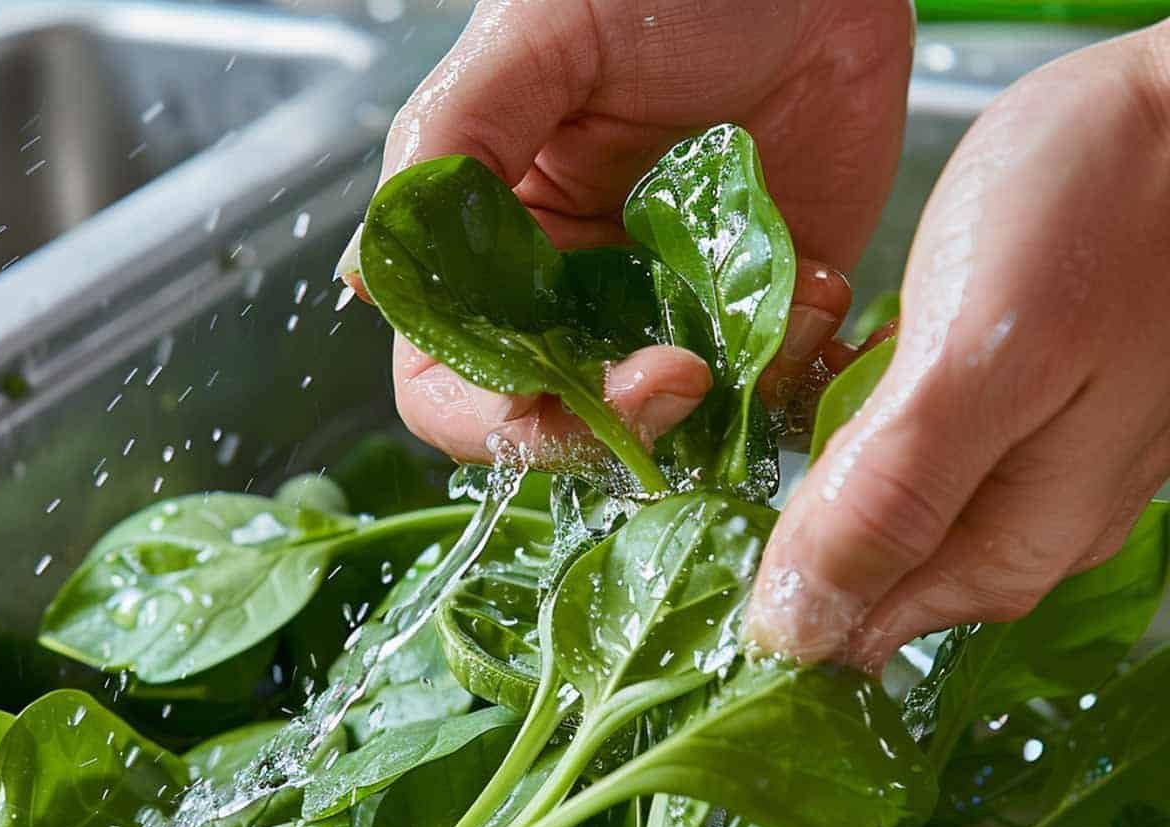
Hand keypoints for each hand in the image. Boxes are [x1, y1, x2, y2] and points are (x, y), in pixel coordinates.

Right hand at [344, 0, 913, 463]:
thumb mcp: (537, 37)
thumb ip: (452, 143)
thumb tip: (367, 274)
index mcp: (496, 248)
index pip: (457, 383)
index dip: (493, 416)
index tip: (554, 392)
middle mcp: (575, 299)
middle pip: (567, 425)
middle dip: (622, 426)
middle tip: (686, 371)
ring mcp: (669, 313)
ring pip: (674, 426)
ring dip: (727, 400)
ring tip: (787, 295)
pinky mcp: (756, 311)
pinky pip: (765, 385)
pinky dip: (795, 368)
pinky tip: (820, 293)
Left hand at [746, 23, 1169, 669]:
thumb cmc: (1096, 211)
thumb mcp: (974, 361)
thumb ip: (889, 503)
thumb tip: (798, 632)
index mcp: (1009, 548)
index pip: (859, 630)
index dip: (774, 594)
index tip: (706, 532)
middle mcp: (1020, 528)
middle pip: (863, 566)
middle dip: (792, 500)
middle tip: (765, 407)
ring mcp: (1022, 467)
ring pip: (875, 499)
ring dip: (821, 440)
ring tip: (809, 356)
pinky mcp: (1012, 408)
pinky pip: (902, 440)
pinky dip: (857, 400)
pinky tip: (847, 346)